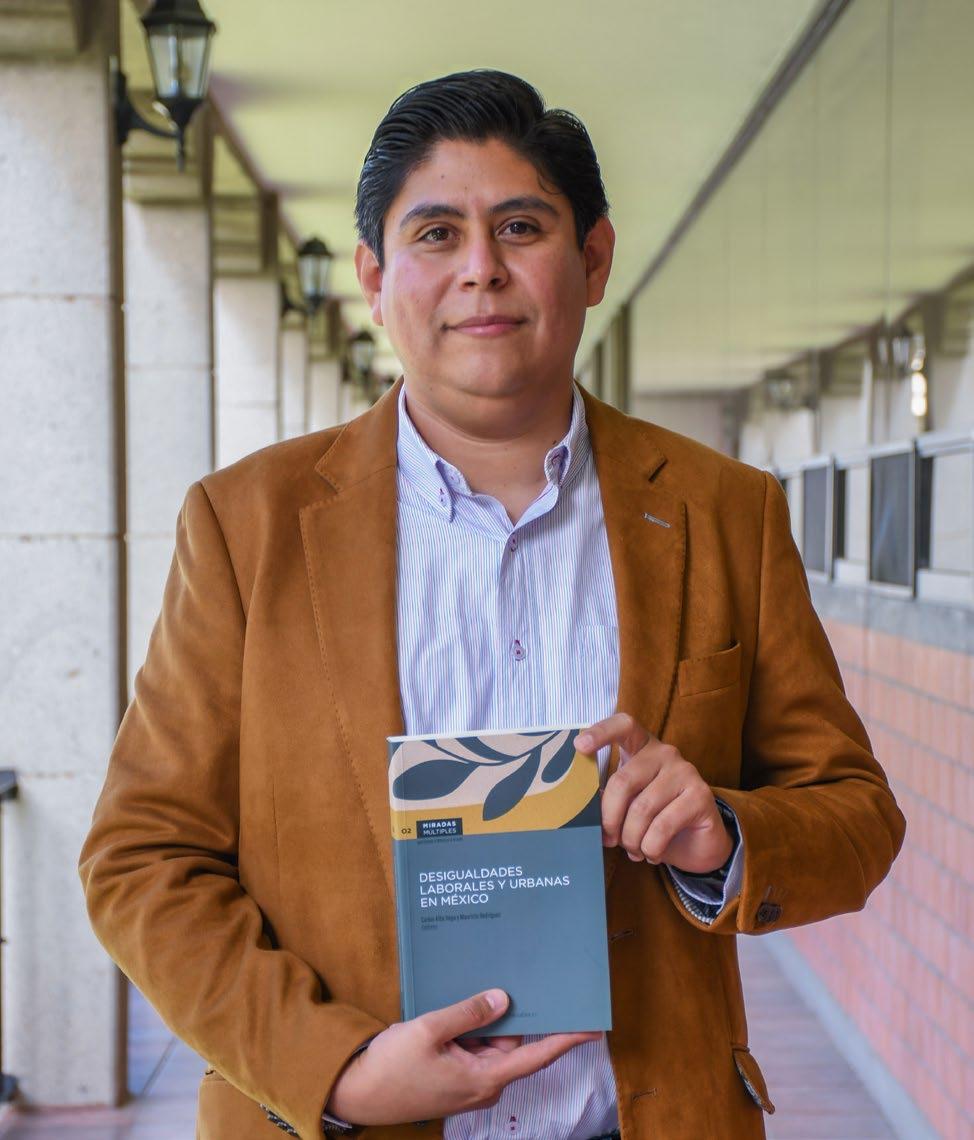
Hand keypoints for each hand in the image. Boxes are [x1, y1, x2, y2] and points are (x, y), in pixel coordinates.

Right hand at [325, 989, 598, 1125]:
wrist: (356, 1092)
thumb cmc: (391, 1066)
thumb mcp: (430, 1030)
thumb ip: (469, 1013)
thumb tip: (504, 998)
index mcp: (484, 1079)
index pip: (536, 1056)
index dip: (565, 1040)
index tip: (592, 1026)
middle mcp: (483, 1083)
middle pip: (513, 1043)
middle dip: (518, 1012)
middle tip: (531, 976)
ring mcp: (467, 1080)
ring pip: (492, 1042)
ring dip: (489, 1018)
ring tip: (494, 979)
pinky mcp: (452, 1075)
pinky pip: (473, 1046)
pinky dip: (472, 1026)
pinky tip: (467, 999)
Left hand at [576, 714, 732, 873]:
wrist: (697, 844)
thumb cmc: (654, 821)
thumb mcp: (627, 806)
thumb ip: (607, 799)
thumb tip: (581, 808)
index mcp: (641, 748)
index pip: (623, 726)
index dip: (601, 732)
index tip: (579, 746)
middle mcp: (664, 753)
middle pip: (622, 781)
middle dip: (609, 818)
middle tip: (608, 839)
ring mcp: (685, 771)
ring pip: (642, 809)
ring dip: (631, 839)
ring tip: (634, 851)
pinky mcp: (700, 795)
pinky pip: (663, 826)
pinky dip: (651, 847)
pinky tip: (652, 854)